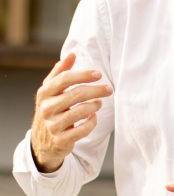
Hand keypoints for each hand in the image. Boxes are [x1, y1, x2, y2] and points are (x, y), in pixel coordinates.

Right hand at [31, 53, 112, 171]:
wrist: (42, 142)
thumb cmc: (52, 110)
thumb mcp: (51, 91)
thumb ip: (60, 72)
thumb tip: (72, 54)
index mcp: (44, 93)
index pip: (64, 79)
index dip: (83, 75)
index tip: (98, 74)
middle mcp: (46, 109)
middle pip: (76, 94)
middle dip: (96, 90)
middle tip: (108, 89)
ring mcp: (53, 125)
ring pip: (80, 112)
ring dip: (95, 106)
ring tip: (99, 103)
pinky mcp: (61, 140)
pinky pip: (83, 129)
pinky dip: (92, 122)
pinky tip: (93, 117)